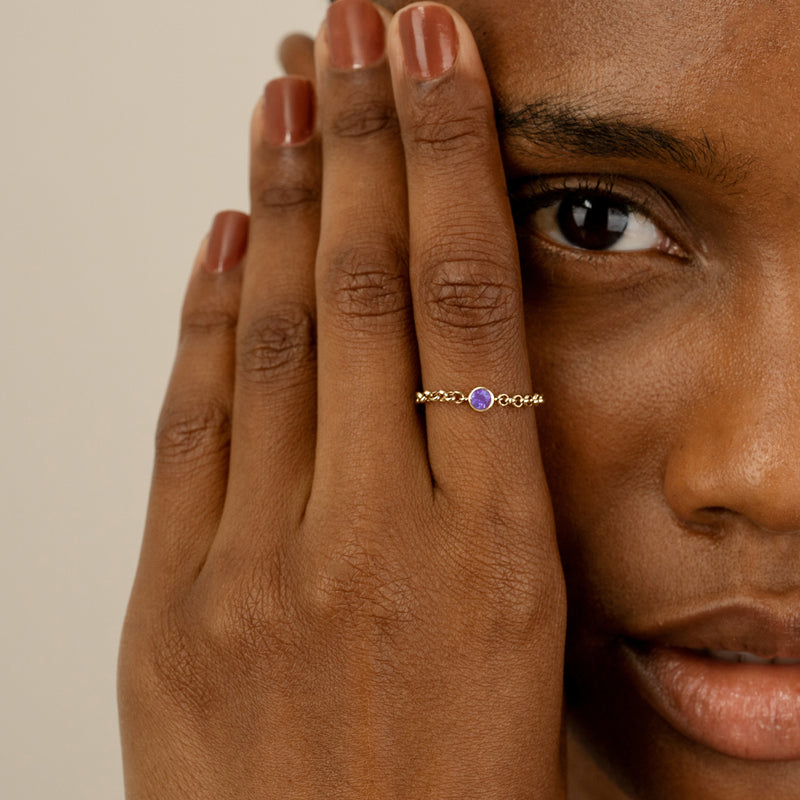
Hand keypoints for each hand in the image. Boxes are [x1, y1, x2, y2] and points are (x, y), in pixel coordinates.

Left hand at [118, 2, 565, 796]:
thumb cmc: (453, 794)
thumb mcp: (526, 644)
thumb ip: (487, 500)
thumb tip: (461, 370)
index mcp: (497, 554)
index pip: (472, 304)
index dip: (453, 162)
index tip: (439, 60)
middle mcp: (379, 538)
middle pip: (373, 286)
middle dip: (367, 135)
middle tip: (361, 26)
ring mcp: (259, 568)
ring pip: (279, 332)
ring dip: (288, 195)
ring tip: (294, 90)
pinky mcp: (171, 604)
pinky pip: (194, 421)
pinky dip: (209, 312)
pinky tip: (229, 231)